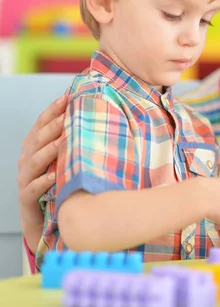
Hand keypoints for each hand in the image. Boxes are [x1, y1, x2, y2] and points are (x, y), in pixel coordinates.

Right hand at [17, 95, 66, 248]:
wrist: (45, 219)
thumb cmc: (61, 183)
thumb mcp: (68, 160)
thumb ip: (75, 142)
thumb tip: (98, 118)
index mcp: (36, 147)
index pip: (41, 125)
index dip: (52, 110)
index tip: (67, 96)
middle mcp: (28, 160)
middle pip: (38, 139)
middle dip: (52, 126)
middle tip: (67, 115)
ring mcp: (25, 179)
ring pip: (34, 162)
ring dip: (48, 151)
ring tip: (61, 142)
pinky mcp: (27, 199)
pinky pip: (32, 189)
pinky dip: (42, 182)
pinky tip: (53, 178)